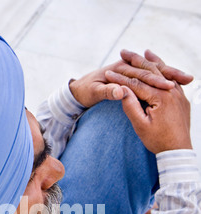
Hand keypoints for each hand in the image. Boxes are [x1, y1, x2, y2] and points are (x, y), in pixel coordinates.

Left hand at [69, 50, 192, 108]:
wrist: (79, 91)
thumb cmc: (86, 92)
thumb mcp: (95, 93)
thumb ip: (108, 92)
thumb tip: (120, 91)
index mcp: (120, 68)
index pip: (143, 75)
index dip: (157, 80)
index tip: (170, 86)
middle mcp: (127, 66)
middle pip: (153, 70)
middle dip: (171, 74)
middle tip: (189, 79)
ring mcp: (130, 71)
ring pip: (155, 72)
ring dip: (170, 75)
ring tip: (187, 80)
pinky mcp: (132, 77)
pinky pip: (151, 77)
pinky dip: (163, 79)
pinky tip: (174, 84)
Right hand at [105, 53, 192, 153]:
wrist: (178, 151)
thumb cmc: (157, 141)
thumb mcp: (140, 126)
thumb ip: (130, 106)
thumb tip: (121, 89)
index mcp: (160, 97)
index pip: (136, 83)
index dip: (120, 78)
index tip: (107, 74)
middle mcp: (172, 91)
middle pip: (150, 72)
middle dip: (135, 62)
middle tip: (122, 52)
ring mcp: (179, 93)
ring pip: (163, 72)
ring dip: (151, 62)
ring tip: (141, 52)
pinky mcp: (182, 97)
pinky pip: (171, 78)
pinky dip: (164, 70)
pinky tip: (158, 65)